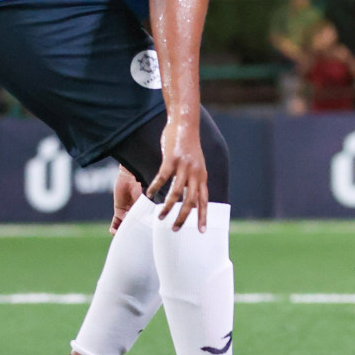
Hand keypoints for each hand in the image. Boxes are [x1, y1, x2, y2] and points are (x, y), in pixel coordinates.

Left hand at [111, 167, 142, 234]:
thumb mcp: (145, 200)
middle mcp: (136, 213)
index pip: (145, 224)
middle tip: (133, 243)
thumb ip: (146, 211)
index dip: (144, 231)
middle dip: (133, 234)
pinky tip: (114, 232)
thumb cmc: (141, 186)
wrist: (130, 177)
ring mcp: (127, 212)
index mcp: (145, 211)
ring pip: (124, 226)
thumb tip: (148, 223)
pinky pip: (115, 222)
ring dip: (123, 232)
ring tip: (123, 239)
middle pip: (134, 226)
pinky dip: (114, 228)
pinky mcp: (118, 210)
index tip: (144, 240)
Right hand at [148, 116, 207, 231]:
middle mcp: (195, 173)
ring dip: (168, 207)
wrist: (185, 123)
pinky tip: (149, 194)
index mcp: (202, 176)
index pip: (204, 200)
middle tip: (175, 229)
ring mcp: (184, 166)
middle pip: (191, 201)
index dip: (203, 216)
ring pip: (177, 193)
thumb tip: (189, 194)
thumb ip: (193, 179)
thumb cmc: (188, 145)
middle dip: (184, 217)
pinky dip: (155, 188)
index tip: (201, 231)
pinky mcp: (172, 159)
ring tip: (160, 217)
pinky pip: (163, 178)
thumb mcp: (196, 164)